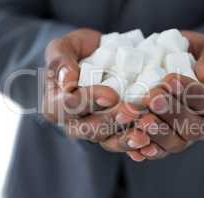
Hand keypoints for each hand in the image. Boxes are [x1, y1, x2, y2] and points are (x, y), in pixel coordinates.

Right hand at [43, 29, 149, 156]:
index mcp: (55, 103)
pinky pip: (121, 143)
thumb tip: (66, 81)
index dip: (89, 101)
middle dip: (113, 120)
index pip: (67, 106)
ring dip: (126, 138)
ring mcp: (93, 129)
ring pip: (107, 140)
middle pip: (89, 128)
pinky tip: (148, 142)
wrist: (98, 58)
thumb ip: (59, 60)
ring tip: (144, 134)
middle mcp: (73, 122)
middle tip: (134, 111)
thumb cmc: (77, 52)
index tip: (111, 95)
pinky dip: (134, 144)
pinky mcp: (111, 133)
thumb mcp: (63, 47)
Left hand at [127, 31, 203, 159]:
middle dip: (172, 113)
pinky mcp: (167, 141)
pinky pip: (160, 151)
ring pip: (176, 142)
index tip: (170, 79)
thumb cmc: (196, 55)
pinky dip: (147, 150)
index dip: (193, 94)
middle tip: (152, 98)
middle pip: (194, 128)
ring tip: (141, 120)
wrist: (178, 64)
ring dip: (158, 132)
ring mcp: (186, 135)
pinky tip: (135, 147)